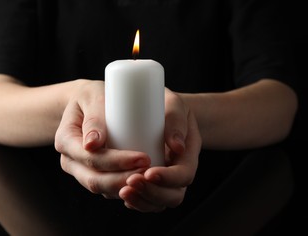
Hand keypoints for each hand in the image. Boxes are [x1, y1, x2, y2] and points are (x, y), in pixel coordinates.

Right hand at [54, 80, 150, 198]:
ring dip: (127, 187)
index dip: (118, 162)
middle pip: (95, 180)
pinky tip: (145, 184)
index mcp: (65, 140)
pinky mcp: (93, 175)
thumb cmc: (93, 95)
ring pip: (102, 189)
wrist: (87, 103)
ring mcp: (80, 171)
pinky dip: (126, 190)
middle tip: (151, 170)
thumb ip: (94, 117)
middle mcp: (70, 160)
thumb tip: (93, 144)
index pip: (91, 158)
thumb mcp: (92, 96)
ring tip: (151, 178)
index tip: (143, 157)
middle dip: (125, 179)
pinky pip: (108, 190)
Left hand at [119, 89, 201, 211]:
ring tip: (123, 190)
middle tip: (131, 181)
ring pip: (157, 203)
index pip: (184, 175)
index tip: (149, 171)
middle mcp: (178, 173)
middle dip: (152, 192)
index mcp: (188, 155)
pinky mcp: (148, 184)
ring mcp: (164, 182)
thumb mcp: (175, 105)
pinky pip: (145, 201)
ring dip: (141, 200)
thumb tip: (176, 145)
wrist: (159, 113)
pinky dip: (134, 201)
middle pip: (172, 196)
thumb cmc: (167, 106)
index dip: (168, 178)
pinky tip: (119, 191)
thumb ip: (176, 119)